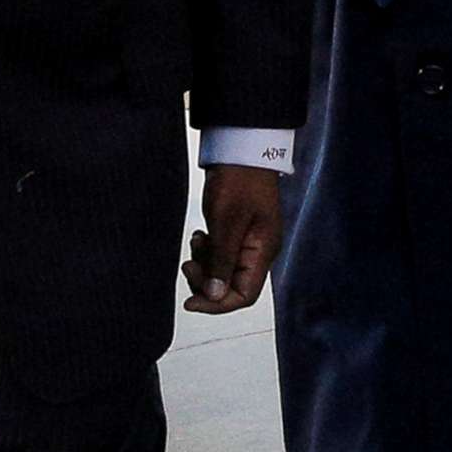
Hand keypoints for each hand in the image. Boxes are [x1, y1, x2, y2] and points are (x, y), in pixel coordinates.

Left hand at [182, 165, 280, 314]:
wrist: (241, 147)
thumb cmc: (239, 180)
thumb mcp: (227, 221)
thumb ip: (221, 260)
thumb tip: (215, 297)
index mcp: (263, 251)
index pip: (244, 295)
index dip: (217, 304)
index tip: (191, 302)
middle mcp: (258, 251)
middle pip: (232, 286)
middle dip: (207, 282)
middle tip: (188, 265)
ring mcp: (248, 241)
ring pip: (223, 271)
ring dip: (205, 265)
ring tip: (196, 242)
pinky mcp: (237, 232)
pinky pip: (221, 255)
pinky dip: (207, 252)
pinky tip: (200, 236)